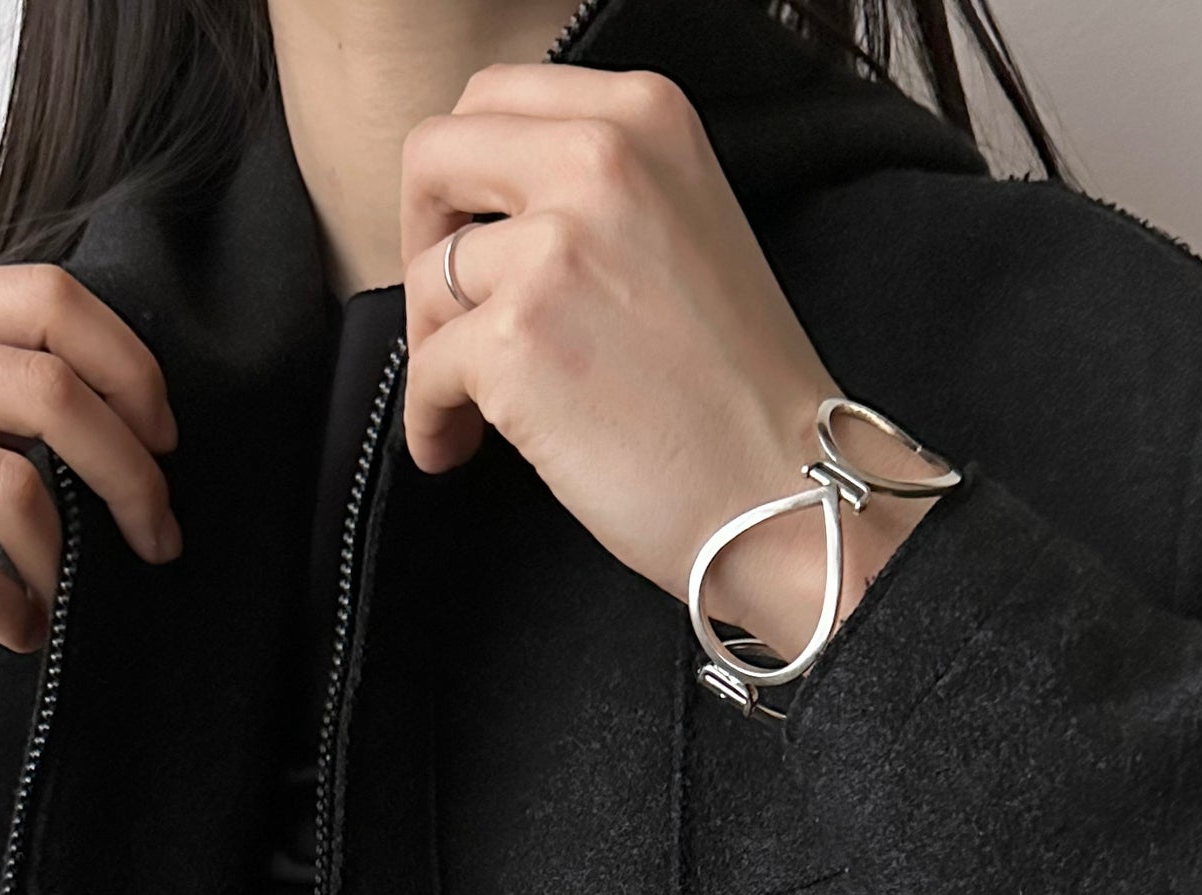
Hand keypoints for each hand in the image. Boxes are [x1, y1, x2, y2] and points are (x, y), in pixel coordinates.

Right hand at [0, 265, 180, 788]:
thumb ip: (4, 406)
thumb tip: (139, 413)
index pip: (41, 299)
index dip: (128, 370)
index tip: (165, 446)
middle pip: (40, 386)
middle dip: (126, 471)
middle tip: (158, 536)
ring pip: (3, 483)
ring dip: (61, 561)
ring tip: (63, 599)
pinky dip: (6, 607)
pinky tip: (17, 629)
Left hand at [400, 63, 942, 664]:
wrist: (784, 489)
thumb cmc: (738, 387)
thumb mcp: (687, 224)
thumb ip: (597, 189)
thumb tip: (485, 214)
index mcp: (644, 117)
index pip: (493, 98)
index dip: (458, 177)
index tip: (461, 235)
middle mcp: (598, 159)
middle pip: (433, 157)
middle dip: (417, 239)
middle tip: (438, 310)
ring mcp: (553, 249)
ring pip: (424, 278)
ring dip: (433, 349)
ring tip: (471, 407)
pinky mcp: (514, 341)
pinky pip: (424, 371)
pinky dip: (430, 420)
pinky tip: (457, 448)